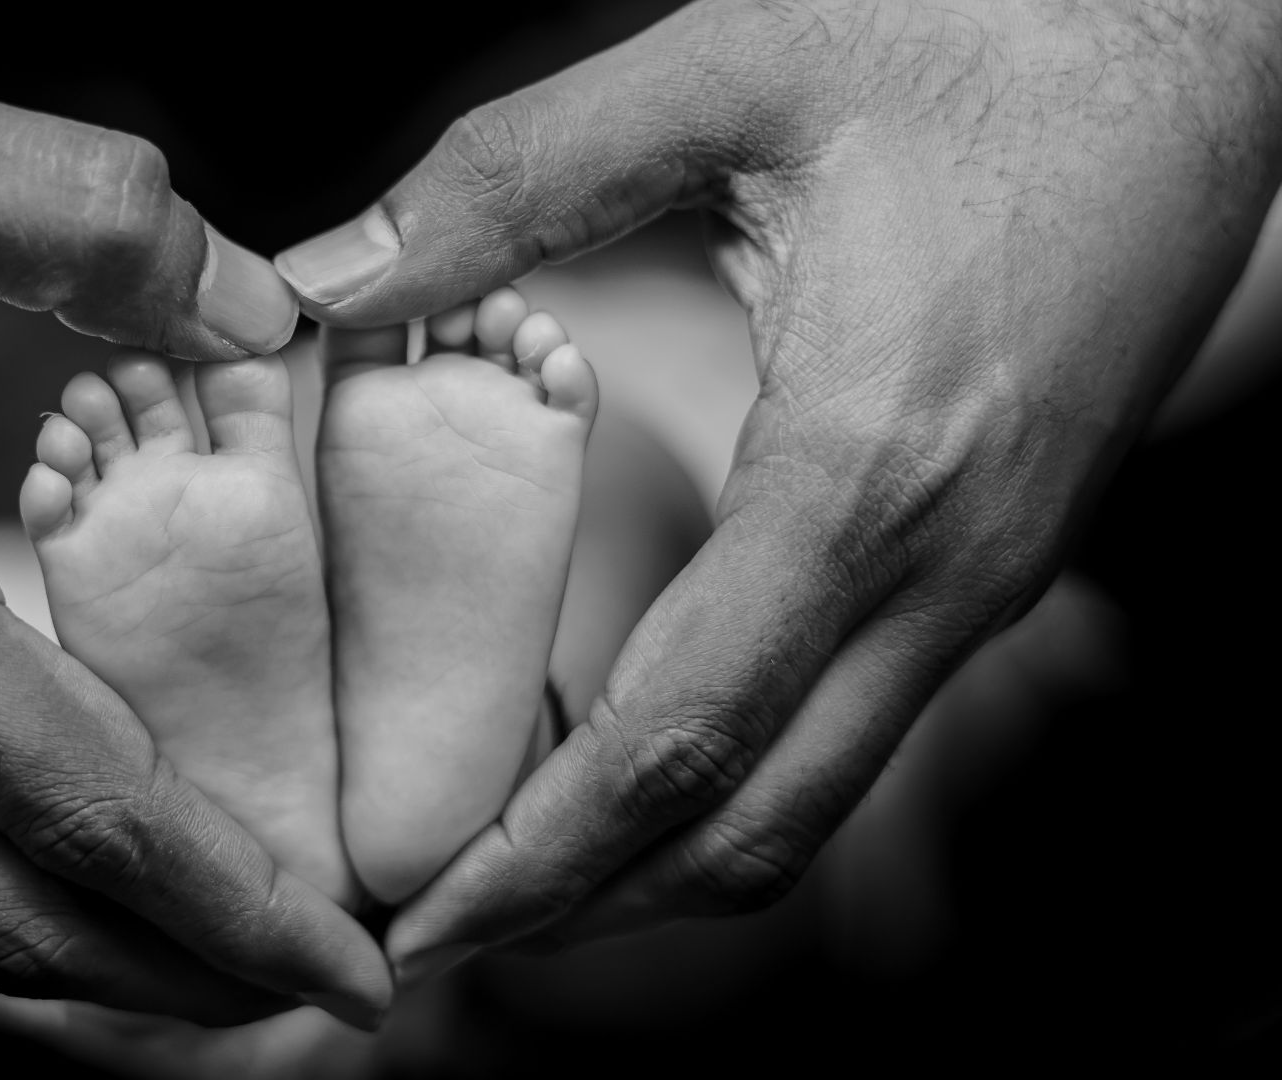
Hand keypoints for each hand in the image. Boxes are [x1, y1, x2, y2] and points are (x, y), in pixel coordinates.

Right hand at [0, 55, 386, 1025]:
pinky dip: (5, 868)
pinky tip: (75, 833)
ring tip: (227, 948)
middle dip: (189, 974)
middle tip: (333, 998)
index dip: (233, 897)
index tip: (352, 966)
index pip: (78, 798)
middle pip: (15, 908)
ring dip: (99, 942)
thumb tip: (254, 305)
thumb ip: (74, 213)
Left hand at [275, 0, 1281, 975]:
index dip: (533, 859)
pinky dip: (722, 778)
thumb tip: (331, 277)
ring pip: (813, 793)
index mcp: (868, 465)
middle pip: (753, 828)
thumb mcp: (728, 70)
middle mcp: (947, 561)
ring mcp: (990, 571)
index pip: (679, 742)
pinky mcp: (998, 548)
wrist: (1203, 28)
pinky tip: (621, 741)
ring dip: (653, 864)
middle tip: (428, 938)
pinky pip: (850, 719)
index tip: (414, 920)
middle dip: (580, 912)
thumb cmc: (985, 29)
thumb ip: (514, 177)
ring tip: (505, 869)